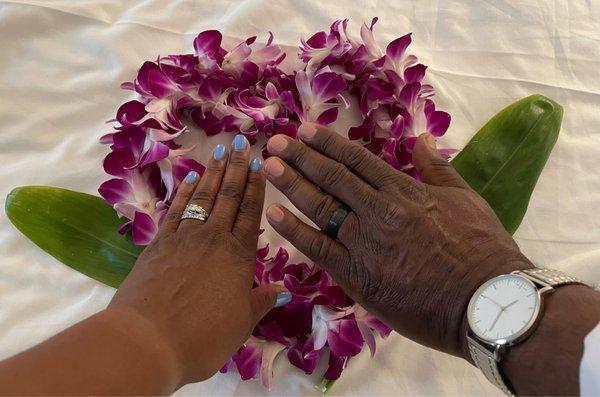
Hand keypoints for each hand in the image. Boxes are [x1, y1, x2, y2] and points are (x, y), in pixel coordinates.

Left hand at [108, 135, 289, 385]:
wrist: (148, 340)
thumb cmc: (203, 336)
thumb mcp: (242, 323)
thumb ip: (262, 301)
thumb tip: (285, 289)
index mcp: (238, 256)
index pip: (251, 213)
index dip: (256, 187)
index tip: (259, 163)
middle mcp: (213, 239)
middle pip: (228, 197)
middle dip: (236, 168)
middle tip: (240, 143)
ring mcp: (183, 238)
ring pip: (202, 198)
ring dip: (212, 173)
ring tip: (219, 151)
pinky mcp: (158, 244)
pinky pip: (175, 211)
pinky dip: (183, 192)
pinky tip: (189, 179)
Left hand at [262, 123, 530, 358]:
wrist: (485, 300)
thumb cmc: (482, 250)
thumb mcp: (465, 198)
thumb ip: (437, 168)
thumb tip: (420, 138)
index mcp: (403, 190)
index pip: (356, 160)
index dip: (327, 144)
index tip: (304, 131)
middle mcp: (378, 210)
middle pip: (332, 178)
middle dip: (301, 158)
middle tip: (275, 142)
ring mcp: (364, 242)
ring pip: (320, 207)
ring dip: (291, 184)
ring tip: (268, 166)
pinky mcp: (356, 275)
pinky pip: (318, 248)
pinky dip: (294, 230)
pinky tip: (274, 214)